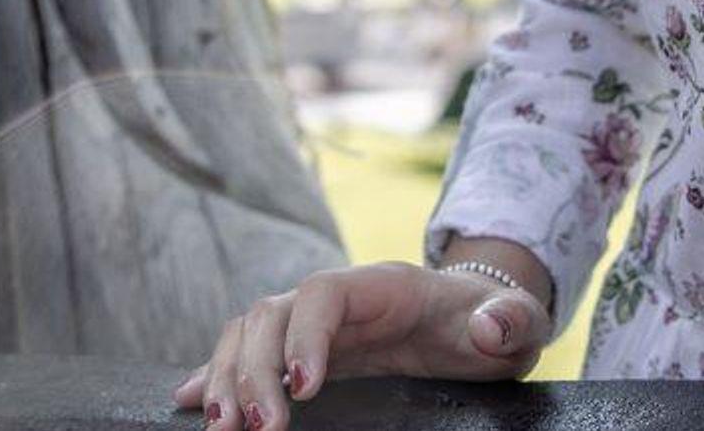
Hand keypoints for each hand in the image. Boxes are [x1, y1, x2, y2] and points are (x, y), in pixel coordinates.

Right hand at [168, 262, 549, 429]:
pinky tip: (187, 403)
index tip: (303, 390)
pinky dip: (213, 375)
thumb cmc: (493, 322)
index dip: (304, 336)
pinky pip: (249, 354)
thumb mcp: (516, 324)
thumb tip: (489, 330)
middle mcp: (339, 300)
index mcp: (383, 286)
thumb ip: (509, 322)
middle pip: (271, 313)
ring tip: (222, 428)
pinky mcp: (305, 354)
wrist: (478, 323)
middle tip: (256, 430)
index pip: (322, 294)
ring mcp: (317, 327)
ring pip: (249, 333)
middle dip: (253, 369)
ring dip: (226, 375)